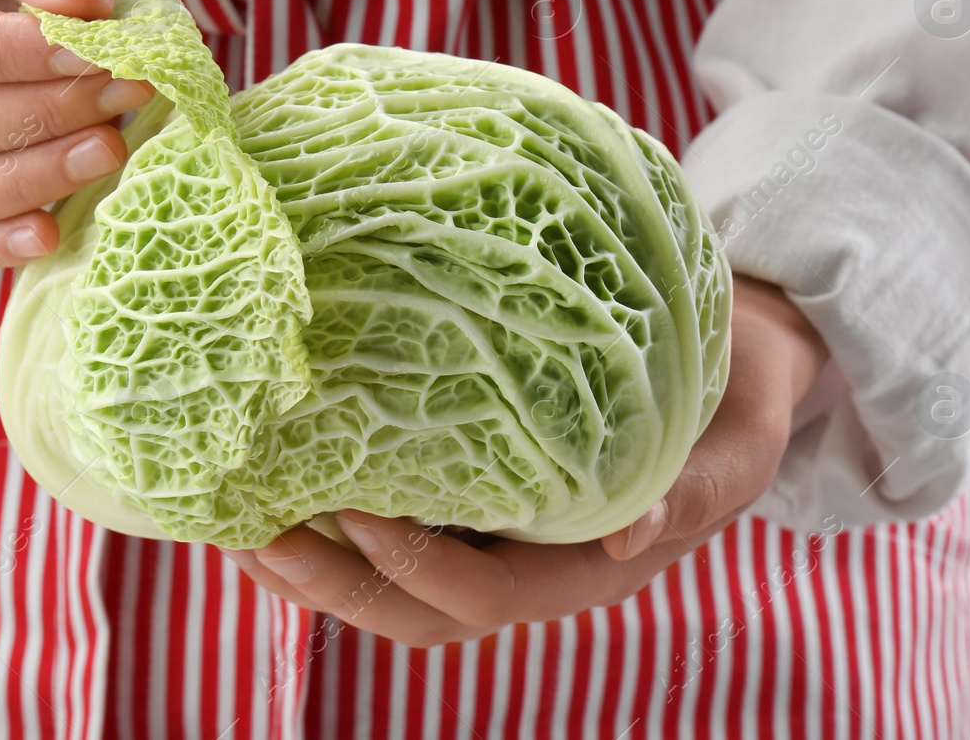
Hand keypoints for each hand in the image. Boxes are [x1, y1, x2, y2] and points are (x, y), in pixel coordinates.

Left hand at [227, 276, 827, 647]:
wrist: (731, 361)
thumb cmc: (731, 397)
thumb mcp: (736, 444)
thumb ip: (694, 493)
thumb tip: (631, 542)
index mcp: (584, 565)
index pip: (483, 596)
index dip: (412, 566)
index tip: (350, 507)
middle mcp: (528, 564)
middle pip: (413, 609)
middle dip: (329, 584)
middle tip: (246, 534)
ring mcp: (495, 534)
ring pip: (389, 580)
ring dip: (310, 561)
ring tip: (234, 519)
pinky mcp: (471, 491)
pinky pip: (393, 522)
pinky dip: (329, 514)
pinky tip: (276, 476)